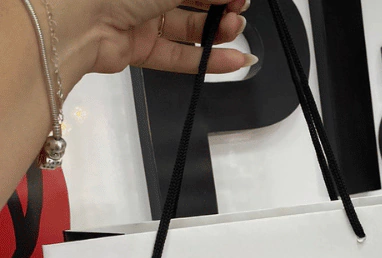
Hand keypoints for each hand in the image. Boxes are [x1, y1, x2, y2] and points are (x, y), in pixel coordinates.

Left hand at [93, 0, 253, 74]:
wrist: (74, 21)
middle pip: (192, 0)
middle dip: (221, 5)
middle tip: (239, 10)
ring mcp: (140, 20)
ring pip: (188, 29)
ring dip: (217, 32)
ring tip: (236, 30)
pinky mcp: (139, 49)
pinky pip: (179, 56)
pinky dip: (207, 60)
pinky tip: (232, 60)